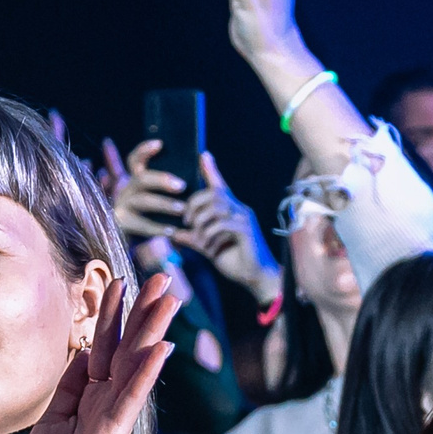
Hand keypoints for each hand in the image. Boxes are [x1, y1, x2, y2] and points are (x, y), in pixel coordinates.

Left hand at [13, 272, 179, 433]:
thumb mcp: (54, 416)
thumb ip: (70, 386)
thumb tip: (81, 353)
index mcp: (91, 396)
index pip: (106, 346)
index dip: (113, 313)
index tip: (120, 280)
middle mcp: (108, 401)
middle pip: (128, 346)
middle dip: (145, 310)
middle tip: (164, 277)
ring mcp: (113, 416)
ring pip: (135, 364)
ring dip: (154, 330)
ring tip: (171, 299)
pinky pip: (131, 397)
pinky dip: (146, 372)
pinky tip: (162, 348)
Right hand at [101, 137, 190, 239]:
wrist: (143, 247)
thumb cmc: (160, 217)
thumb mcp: (162, 198)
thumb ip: (174, 181)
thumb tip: (201, 157)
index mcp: (135, 180)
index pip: (135, 159)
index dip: (144, 150)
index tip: (160, 144)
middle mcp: (125, 190)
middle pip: (141, 178)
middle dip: (161, 179)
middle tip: (182, 186)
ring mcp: (122, 206)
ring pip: (143, 201)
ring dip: (164, 204)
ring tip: (183, 209)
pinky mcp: (123, 225)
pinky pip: (142, 225)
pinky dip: (158, 228)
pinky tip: (173, 230)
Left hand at [177, 152, 281, 297]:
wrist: (257, 278)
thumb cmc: (236, 262)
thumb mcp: (209, 247)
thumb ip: (193, 238)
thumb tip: (174, 234)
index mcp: (232, 210)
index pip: (220, 186)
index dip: (212, 170)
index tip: (204, 155)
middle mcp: (240, 210)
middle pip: (214, 193)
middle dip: (195, 204)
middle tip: (186, 221)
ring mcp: (244, 219)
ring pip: (217, 206)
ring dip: (201, 220)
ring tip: (197, 235)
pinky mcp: (246, 231)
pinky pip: (222, 224)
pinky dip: (209, 234)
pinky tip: (207, 246)